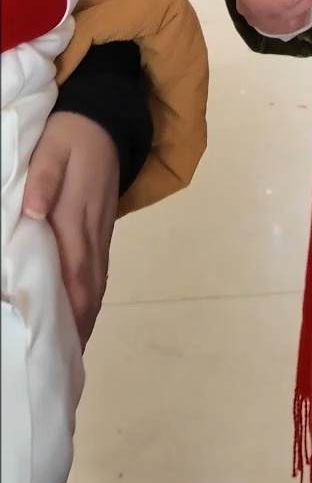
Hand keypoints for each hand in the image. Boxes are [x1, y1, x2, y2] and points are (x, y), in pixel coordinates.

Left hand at [22, 110, 119, 347]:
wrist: (107, 119)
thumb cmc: (71, 135)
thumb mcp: (51, 148)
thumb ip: (42, 179)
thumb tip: (33, 213)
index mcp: (75, 217)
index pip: (73, 273)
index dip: (68, 311)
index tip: (59, 344)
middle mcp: (92, 232)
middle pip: (87, 288)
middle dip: (77, 326)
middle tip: (63, 363)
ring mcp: (100, 233)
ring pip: (96, 283)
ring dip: (86, 317)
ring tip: (72, 351)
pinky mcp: (102, 230)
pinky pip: (99, 271)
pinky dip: (91, 298)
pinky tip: (83, 314)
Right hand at [232, 0, 311, 36]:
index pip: (264, 4)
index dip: (288, 0)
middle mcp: (247, 9)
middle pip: (278, 15)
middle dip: (304, 1)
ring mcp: (257, 21)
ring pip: (287, 24)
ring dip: (305, 7)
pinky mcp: (270, 27)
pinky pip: (291, 27)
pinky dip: (302, 13)